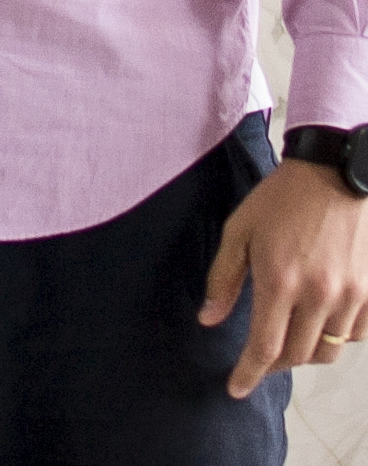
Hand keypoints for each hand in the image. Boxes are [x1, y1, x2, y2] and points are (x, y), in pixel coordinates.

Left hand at [201, 158, 367, 394]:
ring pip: (328, 351)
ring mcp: (349, 296)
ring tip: (289, 335)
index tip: (236, 388)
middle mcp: (318, 295)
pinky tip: (320, 319)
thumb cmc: (280, 199)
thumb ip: (224, 278)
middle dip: (274, 363)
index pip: (264, 347)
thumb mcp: (239, 230)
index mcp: (280, 280)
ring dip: (305, 351)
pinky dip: (336, 337)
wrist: (333, 173)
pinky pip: (355, 336)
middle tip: (260, 356)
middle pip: (297, 356)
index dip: (249, 373)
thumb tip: (208, 320)